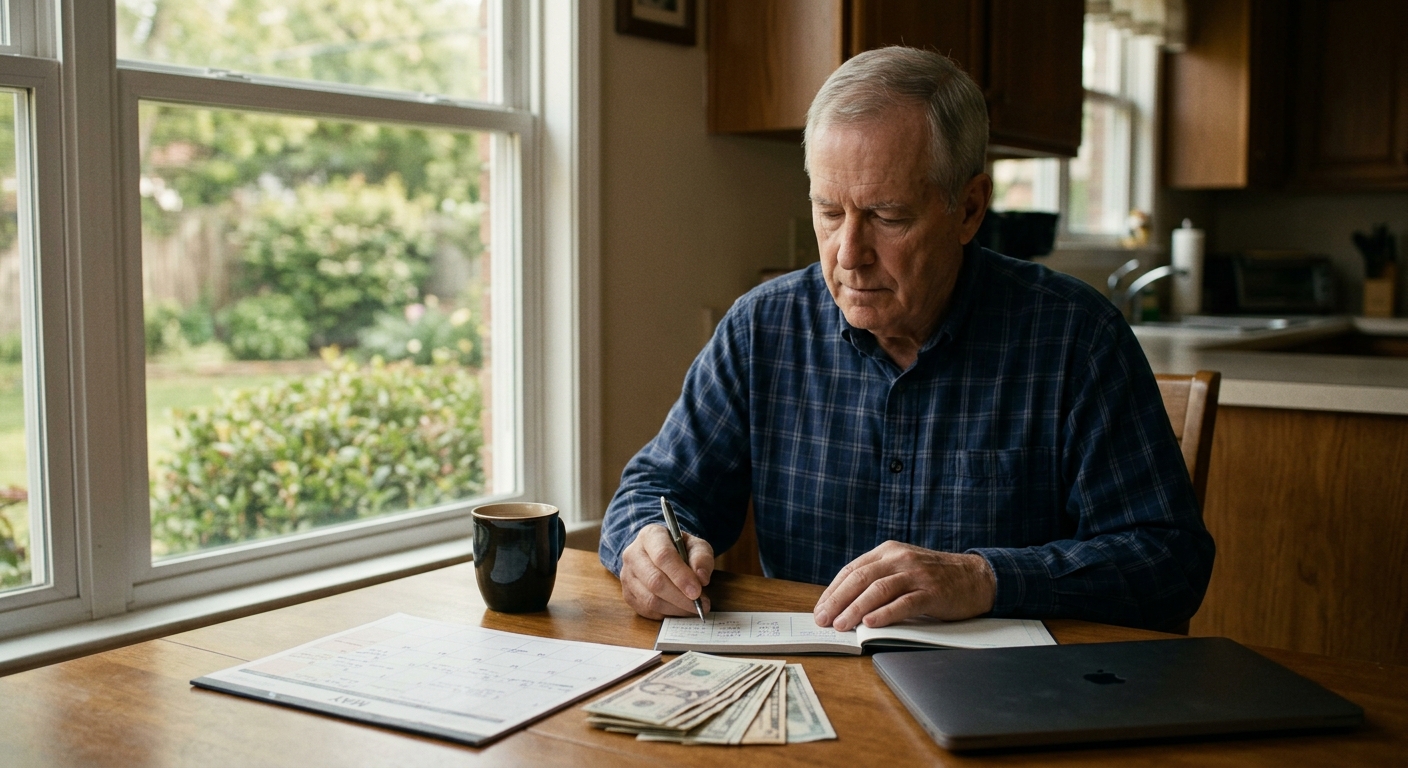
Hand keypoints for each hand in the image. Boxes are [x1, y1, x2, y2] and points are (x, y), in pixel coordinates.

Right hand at [619, 524, 714, 619]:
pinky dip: (667, 613)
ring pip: (650, 600)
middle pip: (654, 581)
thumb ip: (701, 558)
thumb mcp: (696, 545)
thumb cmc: (680, 549)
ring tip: (694, 608)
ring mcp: (627, 576)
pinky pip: (647, 610)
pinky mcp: (627, 594)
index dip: (680, 576)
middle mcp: (633, 554)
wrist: (660, 555)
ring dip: (676, 608)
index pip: (663, 556)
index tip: (697, 591)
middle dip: (680, 597)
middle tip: (700, 604)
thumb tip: (702, 578)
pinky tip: (680, 609)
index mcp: (650, 536)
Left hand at [812, 541, 994, 630]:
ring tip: (841, 625)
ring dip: (856, 609)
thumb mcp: (903, 568)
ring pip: (878, 590)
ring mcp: (916, 574)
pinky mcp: (932, 592)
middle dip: (838, 601)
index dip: (833, 591)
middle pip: (861, 578)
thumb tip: (844, 603)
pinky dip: (885, 613)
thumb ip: (878, 578)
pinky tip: (871, 623)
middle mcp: (900, 559)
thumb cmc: (934, 577)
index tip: (820, 609)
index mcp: (888, 551)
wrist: (975, 577)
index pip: (852, 570)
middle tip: (823, 620)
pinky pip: (904, 603)